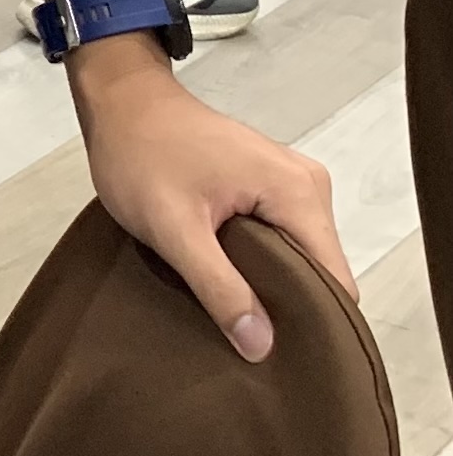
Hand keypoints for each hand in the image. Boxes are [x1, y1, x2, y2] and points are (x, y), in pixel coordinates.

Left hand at [71, 40, 350, 356]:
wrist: (119, 99)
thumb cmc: (139, 153)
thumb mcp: (172, 227)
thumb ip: (219, 286)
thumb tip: (262, 346)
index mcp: (298, 192)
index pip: (336, 282)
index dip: (314, 324)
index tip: (283, 357)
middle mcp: (308, 186)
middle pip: (320, 272)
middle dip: (289, 307)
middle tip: (247, 340)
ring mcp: (290, 182)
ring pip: (298, 258)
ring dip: (270, 285)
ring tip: (232, 311)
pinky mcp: (267, 184)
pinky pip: (280, 239)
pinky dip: (259, 262)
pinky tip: (229, 282)